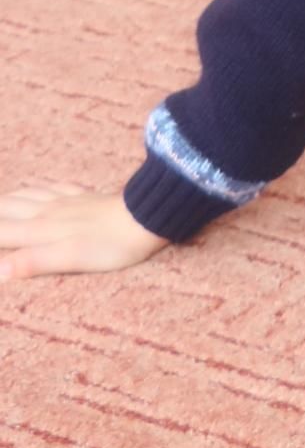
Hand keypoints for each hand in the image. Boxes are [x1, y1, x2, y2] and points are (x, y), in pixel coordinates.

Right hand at [0, 185, 166, 280]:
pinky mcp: (83, 197)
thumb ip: (32, 262)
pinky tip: (34, 185)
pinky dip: (35, 187)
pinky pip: (51, 187)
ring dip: (5, 199)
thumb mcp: (69, 259)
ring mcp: (65, 201)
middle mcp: (47, 212)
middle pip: (7, 208)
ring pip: (26, 196)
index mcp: (40, 230)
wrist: (146, 217)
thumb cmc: (109, 245)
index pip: (0, 230)